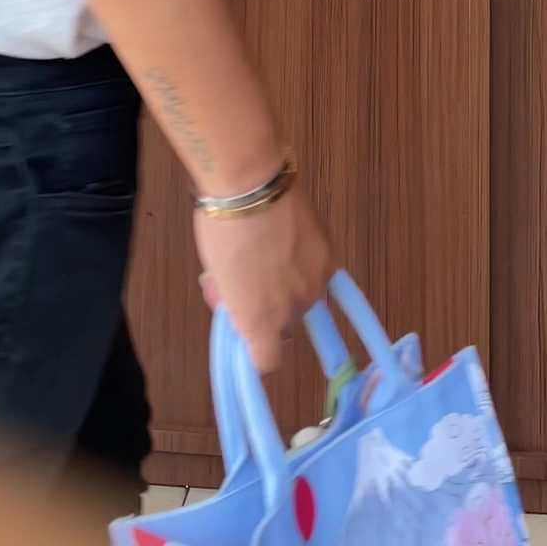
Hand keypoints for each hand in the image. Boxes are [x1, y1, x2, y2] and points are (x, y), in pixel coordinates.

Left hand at [194, 186, 332, 373]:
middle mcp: (293, 311)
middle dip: (271, 311)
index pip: (267, 360)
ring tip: (272, 254)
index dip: (256, 348)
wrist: (251, 185)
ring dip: (291, 288)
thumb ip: (232, 299)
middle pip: (286, 326)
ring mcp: (315, 284)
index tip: (244, 326)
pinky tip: (292, 246)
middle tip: (253, 283)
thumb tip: (236, 302)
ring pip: (305, 299)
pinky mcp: (329, 256)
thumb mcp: (217, 274)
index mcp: (260, 322)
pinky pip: (320, 275)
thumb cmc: (221, 229)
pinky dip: (307, 266)